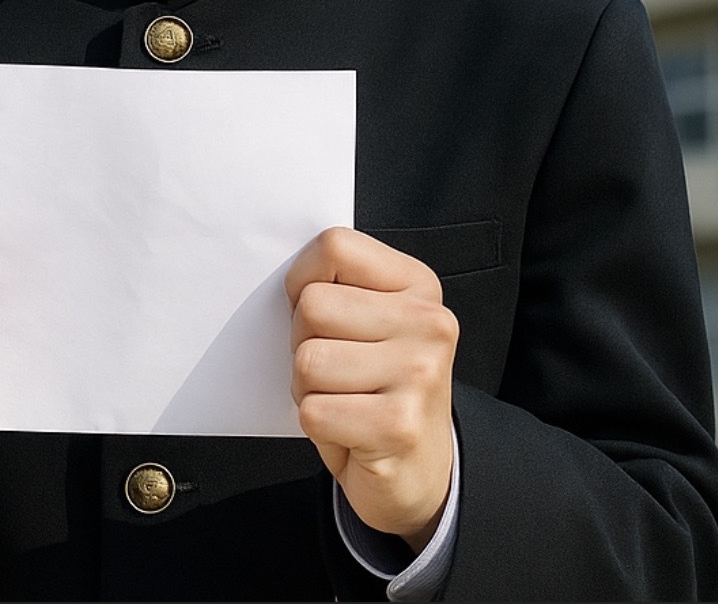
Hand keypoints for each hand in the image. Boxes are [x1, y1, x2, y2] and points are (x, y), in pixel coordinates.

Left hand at [286, 227, 456, 548]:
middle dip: (304, 343)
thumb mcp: (367, 322)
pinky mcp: (399, 425)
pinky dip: (318, 426)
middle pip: (312, 306)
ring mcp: (420, 373)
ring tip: (345, 401)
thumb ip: (336, 288)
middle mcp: (429, 322)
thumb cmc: (376, 389)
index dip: (304, 281)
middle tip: (337, 372)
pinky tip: (351, 432)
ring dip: (309, 390)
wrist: (420, 471)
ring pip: (308, 361)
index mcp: (418, 285)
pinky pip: (313, 411)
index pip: (334, 246)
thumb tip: (288, 279)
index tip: (320, 314)